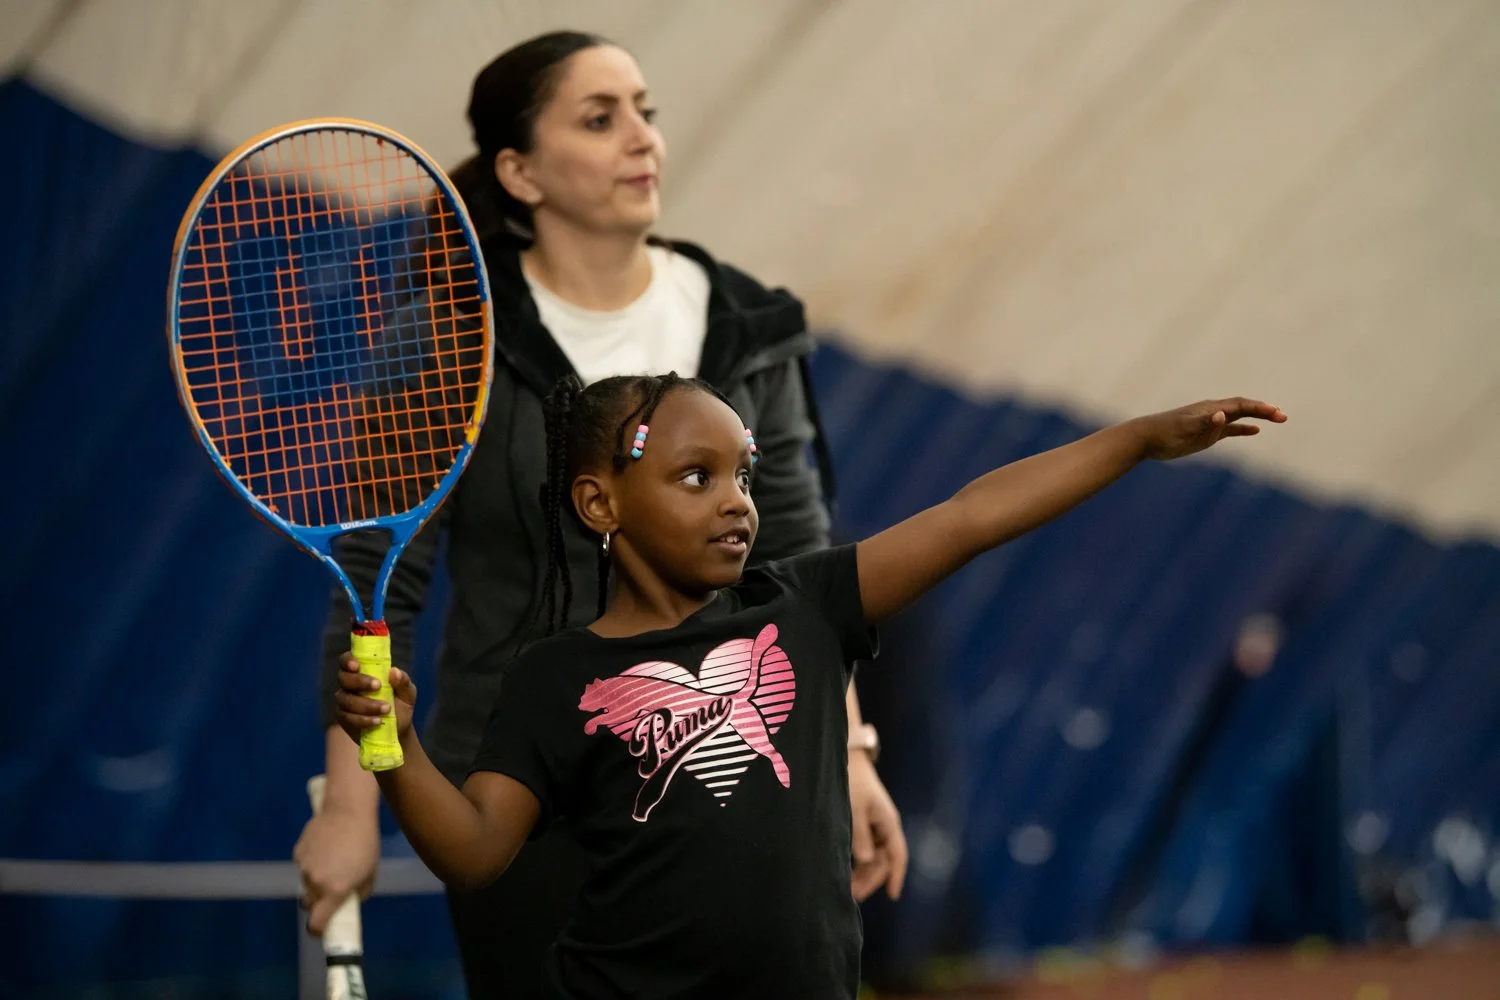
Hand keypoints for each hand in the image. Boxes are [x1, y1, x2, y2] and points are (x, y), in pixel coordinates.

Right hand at [293, 806, 379, 935]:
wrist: (348, 811)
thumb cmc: (366, 843)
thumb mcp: (370, 873)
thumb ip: (358, 893)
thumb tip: (348, 900)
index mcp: (334, 891)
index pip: (316, 924)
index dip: (318, 930)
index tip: (323, 929)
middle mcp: (314, 883)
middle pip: (308, 904)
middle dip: (317, 903)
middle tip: (331, 891)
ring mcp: (303, 867)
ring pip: (306, 883)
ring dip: (315, 880)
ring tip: (331, 862)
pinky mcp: (297, 853)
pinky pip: (303, 865)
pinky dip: (311, 862)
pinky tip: (324, 848)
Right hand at [334, 651, 416, 743]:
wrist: (399, 729)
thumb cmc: (401, 704)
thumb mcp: (407, 692)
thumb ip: (403, 681)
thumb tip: (394, 672)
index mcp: (363, 671)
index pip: (346, 660)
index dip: (348, 661)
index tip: (357, 666)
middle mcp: (349, 685)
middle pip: (343, 678)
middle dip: (359, 682)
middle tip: (378, 686)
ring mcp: (345, 702)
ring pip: (345, 699)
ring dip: (365, 704)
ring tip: (386, 709)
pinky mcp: (344, 719)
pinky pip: (347, 717)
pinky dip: (362, 720)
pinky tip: (377, 722)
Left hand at [848, 751, 907, 900]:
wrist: (847, 757)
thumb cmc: (852, 781)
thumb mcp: (854, 808)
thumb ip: (860, 835)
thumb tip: (866, 861)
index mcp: (888, 822)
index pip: (897, 855)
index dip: (895, 876)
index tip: (892, 896)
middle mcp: (885, 826)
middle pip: (883, 860)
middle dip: (871, 879)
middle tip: (853, 896)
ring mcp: (875, 825)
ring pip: (874, 856)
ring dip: (863, 872)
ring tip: (847, 889)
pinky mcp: (864, 822)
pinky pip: (866, 848)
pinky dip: (858, 861)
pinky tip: (848, 871)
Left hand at [1132, 397, 1285, 461]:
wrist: (1145, 438)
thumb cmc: (1165, 433)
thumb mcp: (1186, 429)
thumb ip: (1205, 423)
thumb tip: (1222, 415)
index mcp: (1210, 409)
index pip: (1240, 405)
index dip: (1259, 408)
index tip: (1277, 413)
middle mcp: (1212, 412)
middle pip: (1243, 408)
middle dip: (1263, 410)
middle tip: (1283, 416)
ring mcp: (1209, 422)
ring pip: (1238, 416)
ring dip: (1257, 417)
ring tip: (1277, 418)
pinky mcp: (1205, 433)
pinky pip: (1228, 429)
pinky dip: (1242, 428)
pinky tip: (1254, 431)